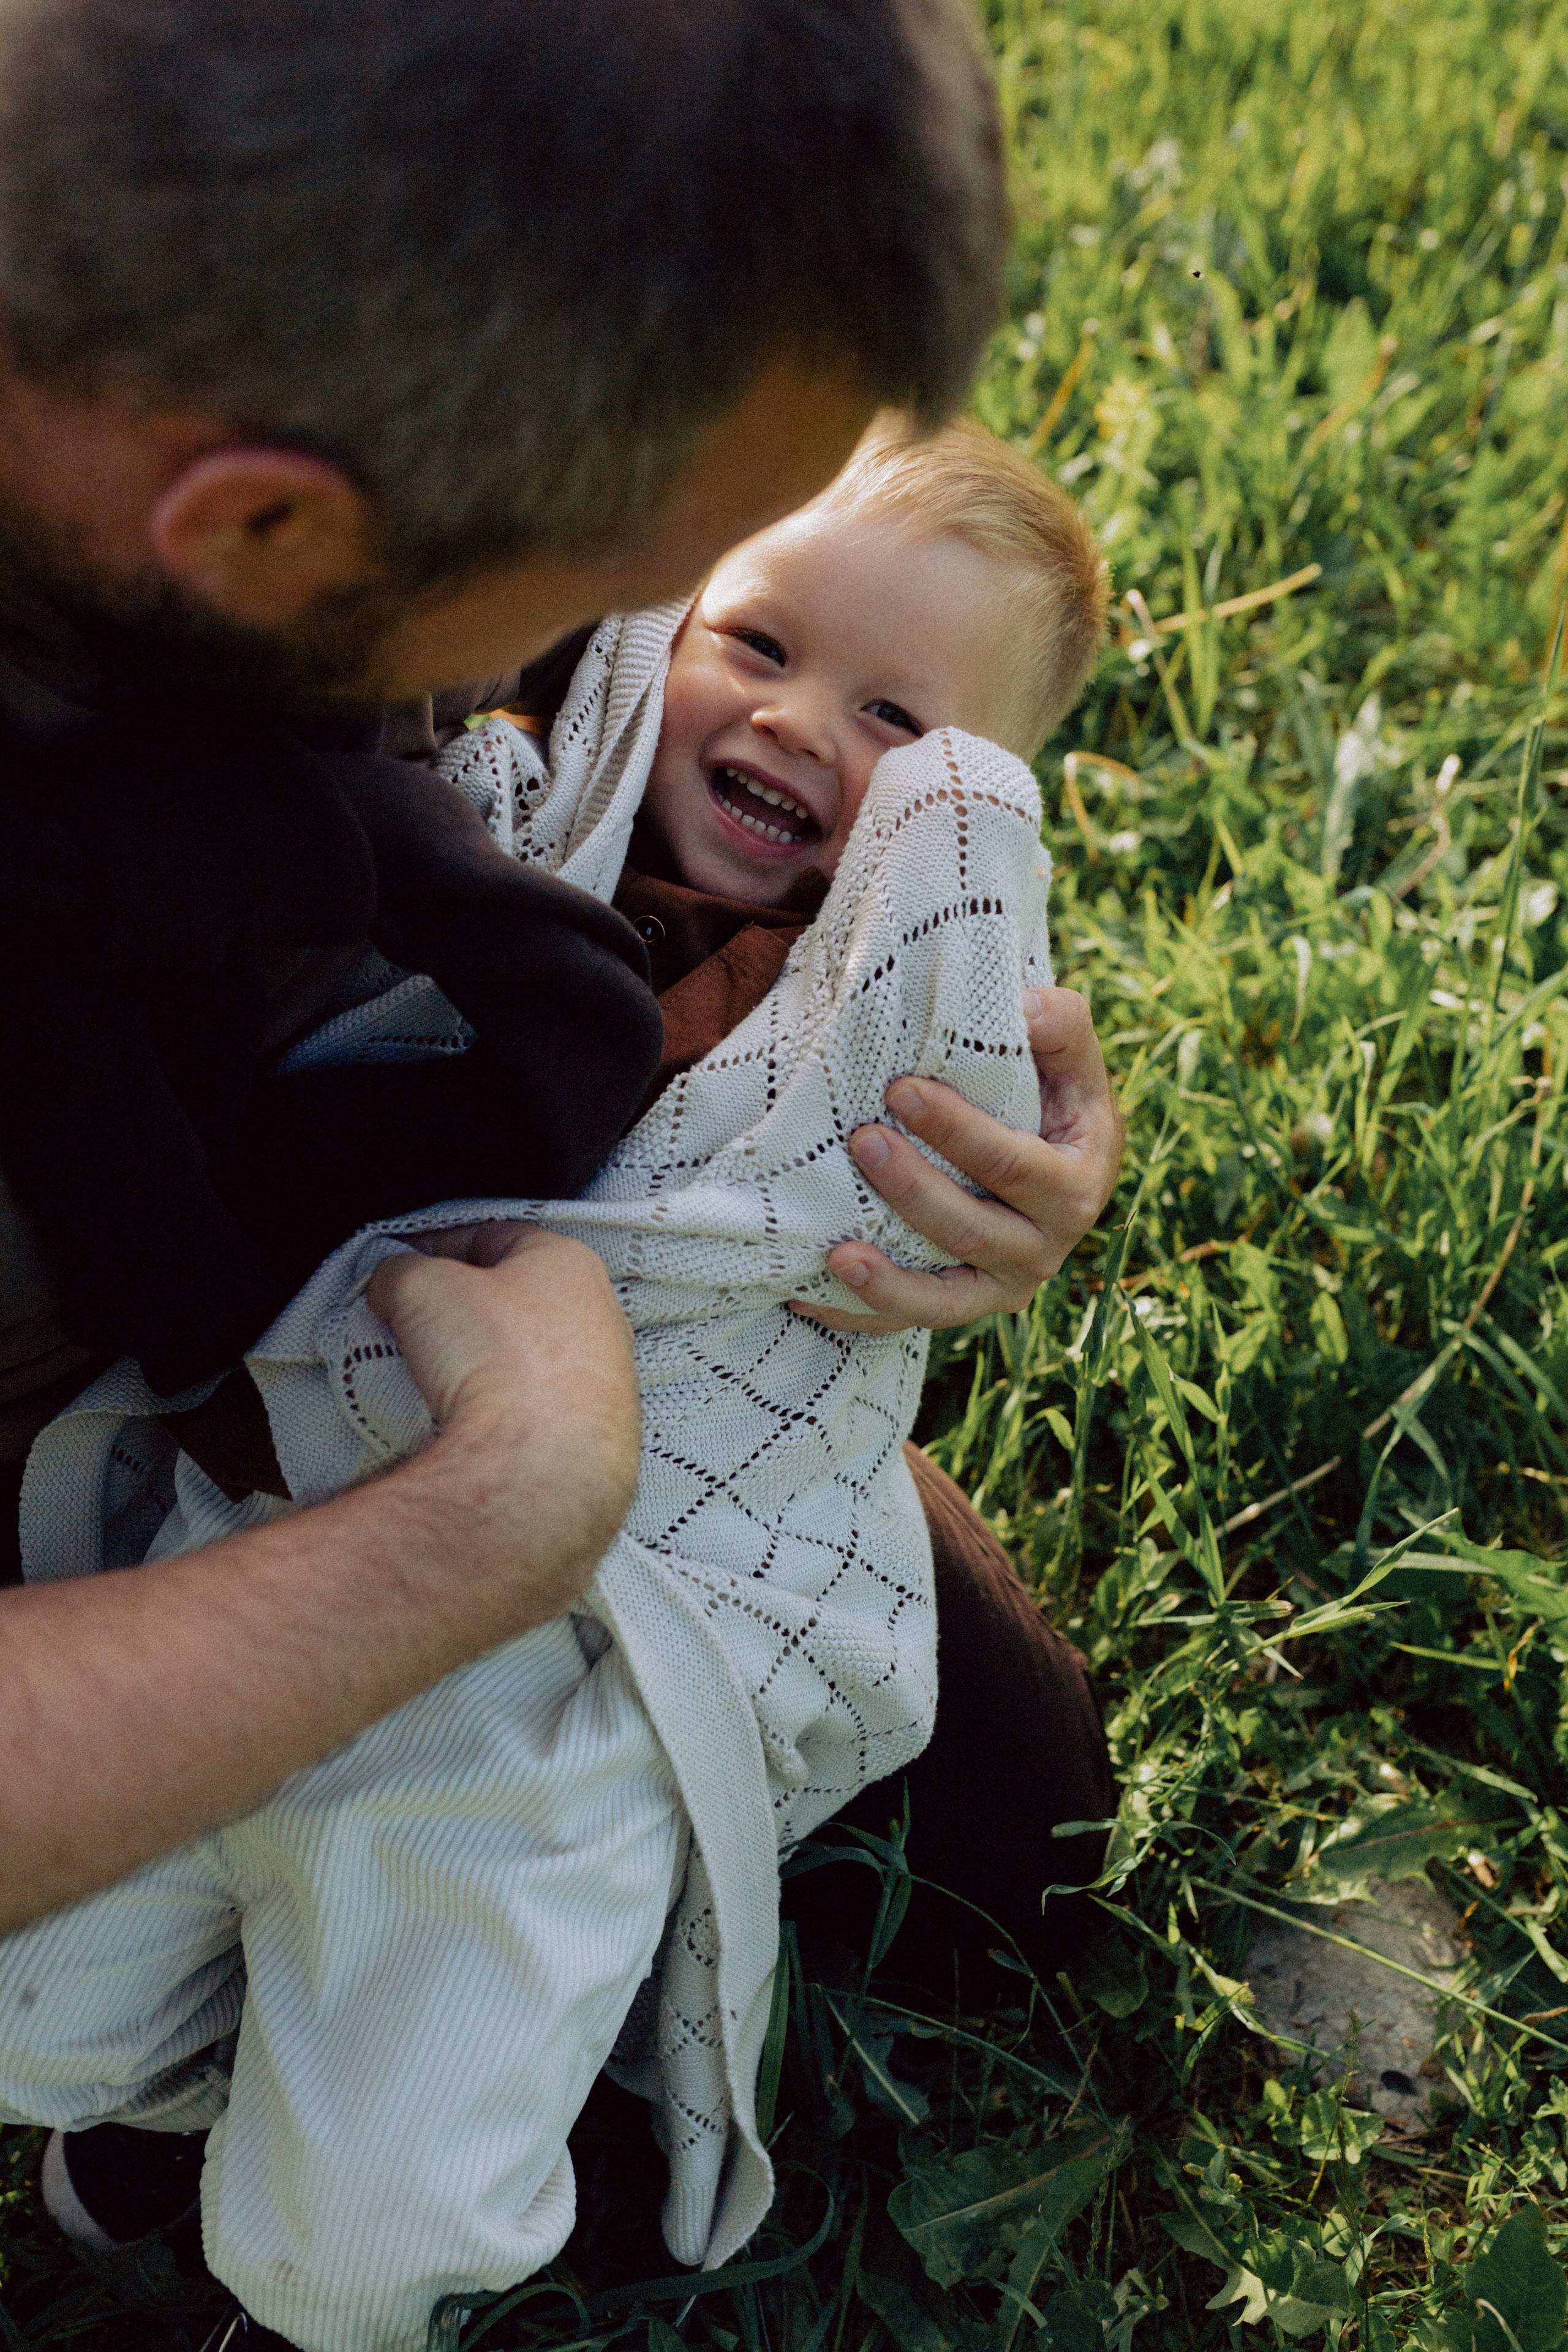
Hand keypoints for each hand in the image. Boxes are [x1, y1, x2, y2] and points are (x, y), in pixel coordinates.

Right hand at [368, 1223, 639, 1511]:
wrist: (541, 1464)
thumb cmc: (498, 1360)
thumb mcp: (421, 1288)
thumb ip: (400, 1270)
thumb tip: (392, 1280)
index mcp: (567, 1260)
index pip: (492, 1235)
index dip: (438, 1246)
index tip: (403, 1266)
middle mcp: (600, 1311)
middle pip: (514, 1294)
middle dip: (462, 1304)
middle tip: (415, 1321)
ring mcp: (606, 1373)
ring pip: (528, 1350)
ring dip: (484, 1356)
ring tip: (439, 1374)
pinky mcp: (598, 1427)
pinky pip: (538, 1401)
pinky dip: (505, 1402)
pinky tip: (474, 1416)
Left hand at [789, 987, 1122, 1333]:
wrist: (1055, 1161)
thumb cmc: (1055, 1099)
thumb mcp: (1073, 1061)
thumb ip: (1062, 1024)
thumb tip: (1028, 1007)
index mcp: (1077, 1185)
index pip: (1015, 1165)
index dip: (959, 1132)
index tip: (901, 1089)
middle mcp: (1046, 1248)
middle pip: (972, 1230)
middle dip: (913, 1190)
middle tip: (861, 1140)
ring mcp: (1002, 1287)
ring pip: (943, 1298)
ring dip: (888, 1280)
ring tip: (835, 1254)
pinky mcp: (962, 1305)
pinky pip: (909, 1321)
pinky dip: (859, 1315)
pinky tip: (807, 1296)